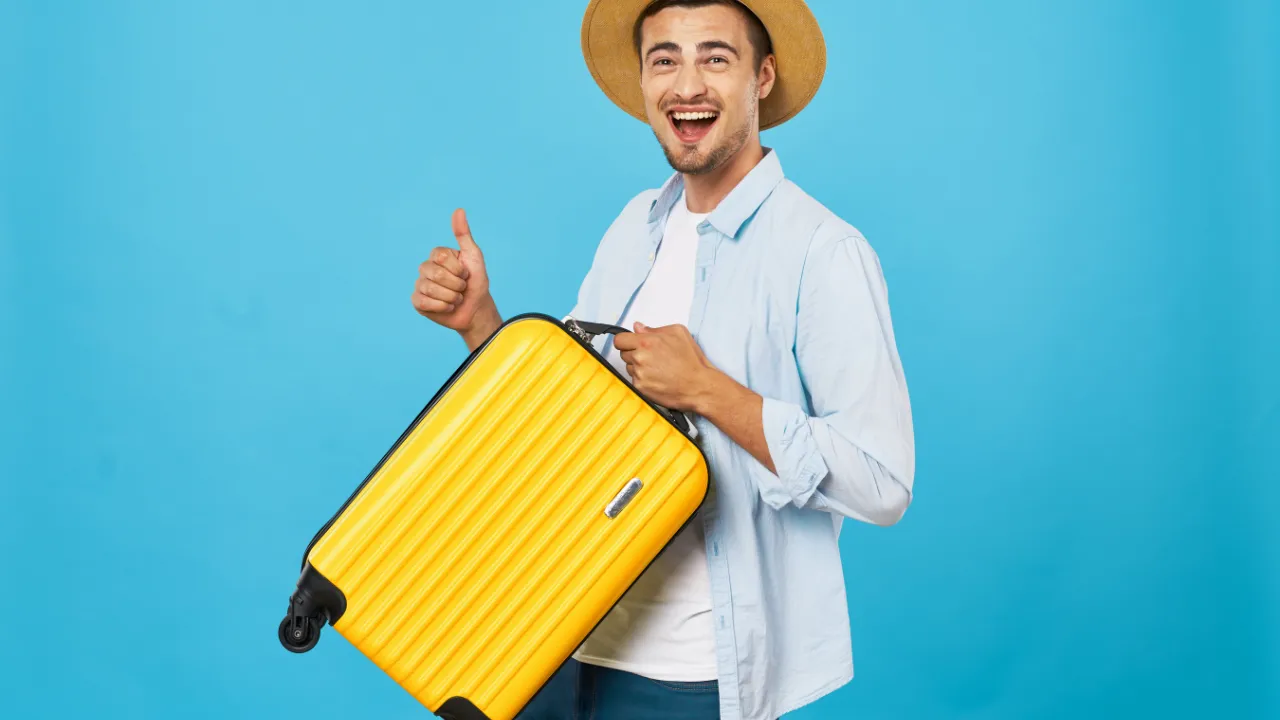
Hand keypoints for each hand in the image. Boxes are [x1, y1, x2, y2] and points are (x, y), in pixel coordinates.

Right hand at [412, 208, 499, 342]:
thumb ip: (463, 234)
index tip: (465, 273)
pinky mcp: (417, 302)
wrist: (476, 309)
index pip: (440, 257)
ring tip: (456, 298)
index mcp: (437, 255)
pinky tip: (447, 307)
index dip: (458, 269)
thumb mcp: (473, 256)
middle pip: (435, 274)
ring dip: (451, 297)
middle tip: (462, 288)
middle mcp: (425, 268)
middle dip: (456, 284)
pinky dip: (442, 307)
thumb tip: (459, 210)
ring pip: (430, 289)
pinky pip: (424, 302)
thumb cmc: (476, 282)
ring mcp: (420, 285)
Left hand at [613, 322, 713, 411]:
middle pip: (623, 353)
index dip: (625, 341)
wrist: (698, 385)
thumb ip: (654, 329)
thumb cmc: (691, 360)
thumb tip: (638, 327)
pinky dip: (642, 379)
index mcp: (646, 342)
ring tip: (656, 368)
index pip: (619, 340)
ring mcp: (639, 374)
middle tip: (650, 357)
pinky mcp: (640, 387)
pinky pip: (634, 379)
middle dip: (633, 353)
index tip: (630, 343)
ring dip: (637, 366)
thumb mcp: (678, 333)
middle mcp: (639, 358)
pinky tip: (656, 378)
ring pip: (628, 367)